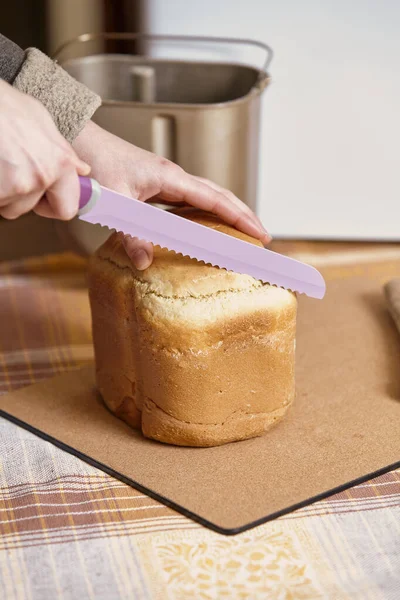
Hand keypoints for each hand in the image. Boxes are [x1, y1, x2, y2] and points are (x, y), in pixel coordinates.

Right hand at [0, 80, 89, 220]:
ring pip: (8, 205)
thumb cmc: (4, 105)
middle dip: (18, 195)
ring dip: (2, 191)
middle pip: (28, 207)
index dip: (52, 204)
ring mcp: (16, 185)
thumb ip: (61, 151)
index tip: (42, 199)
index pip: (67, 209)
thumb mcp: (41, 120)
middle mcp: (42, 177)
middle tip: (8, 168)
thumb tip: (80, 170)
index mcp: (60, 162)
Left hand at [73, 120, 270, 269]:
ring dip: (227, 212)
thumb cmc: (96, 162)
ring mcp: (166, 180)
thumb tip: (146, 263)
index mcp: (171, 177)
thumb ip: (130, 233)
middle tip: (262, 236)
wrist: (78, 139)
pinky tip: (204, 225)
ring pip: (207, 196)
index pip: (216, 199)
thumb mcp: (114, 201)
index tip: (260, 233)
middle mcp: (173, 176)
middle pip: (219, 195)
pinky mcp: (156, 185)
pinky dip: (205, 212)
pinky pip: (190, 200)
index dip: (240, 217)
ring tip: (241, 232)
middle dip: (243, 214)